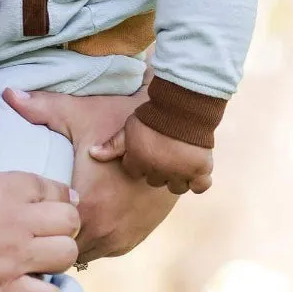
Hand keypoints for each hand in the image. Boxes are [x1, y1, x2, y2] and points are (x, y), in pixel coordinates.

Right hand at [0, 171, 79, 291]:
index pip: (54, 188)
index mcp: (4, 186)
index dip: (58, 198)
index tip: (56, 206)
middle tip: (48, 235)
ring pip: (67, 255)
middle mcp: (17, 219)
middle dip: (64, 227)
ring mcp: (12, 257)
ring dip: (59, 259)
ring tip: (42, 264)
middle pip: (70, 220)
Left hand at [3, 87, 178, 263]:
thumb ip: (40, 107)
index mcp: (87, 209)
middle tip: (36, 224)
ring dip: (77, 241)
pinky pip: (110, 248)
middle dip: (53, 239)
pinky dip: (97, 239)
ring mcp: (126, 236)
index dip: (35, 230)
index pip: (49, 239)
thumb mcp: (78, 113)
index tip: (24, 220)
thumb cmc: (121, 119)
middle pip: (67, 251)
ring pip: (90, 253)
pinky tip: (86, 221)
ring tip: (57, 225)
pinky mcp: (140, 234)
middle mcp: (107, 231)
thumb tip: (6, 92)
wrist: (173, 131)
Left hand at [94, 113, 213, 194]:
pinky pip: (200, 186)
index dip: (139, 161)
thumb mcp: (128, 128)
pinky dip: (199, 181)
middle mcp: (159, 171)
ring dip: (177, 177)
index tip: (146, 149)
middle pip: (155, 180)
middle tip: (163, 152)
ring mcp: (180, 172)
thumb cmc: (152, 114)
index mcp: (139, 162)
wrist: (182, 105)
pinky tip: (195, 171)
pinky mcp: (200, 169)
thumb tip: (92, 154)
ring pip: (177, 187)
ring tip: (179, 161)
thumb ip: (112, 145)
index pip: (134, 171)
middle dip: (157, 170)